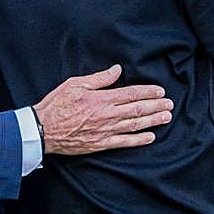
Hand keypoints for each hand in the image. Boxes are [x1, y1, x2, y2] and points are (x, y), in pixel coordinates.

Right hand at [33, 65, 171, 154]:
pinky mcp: (101, 143)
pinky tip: (151, 137)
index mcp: (102, 98)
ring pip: (135, 125)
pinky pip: (125, 142)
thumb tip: (116, 70)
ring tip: (166, 117)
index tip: (160, 91)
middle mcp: (107, 115)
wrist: (44, 129)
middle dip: (156, 106)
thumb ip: (99, 78)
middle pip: (138, 109)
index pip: (131, 94)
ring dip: (153, 121)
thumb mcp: (75, 84)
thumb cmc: (57, 105)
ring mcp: (106, 131)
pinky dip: (139, 140)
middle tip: (169, 104)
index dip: (148, 92)